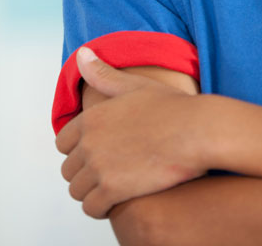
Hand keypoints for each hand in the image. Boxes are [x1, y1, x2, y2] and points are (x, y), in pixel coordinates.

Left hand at [54, 47, 207, 218]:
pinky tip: (115, 204)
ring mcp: (99, 167)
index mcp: (90, 118)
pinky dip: (99, 208)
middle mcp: (89, 142)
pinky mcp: (112, 189)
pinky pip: (91, 207)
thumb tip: (82, 54)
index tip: (97, 156)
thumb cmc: (173, 108)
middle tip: (106, 177)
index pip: (63, 144)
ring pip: (77, 191)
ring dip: (91, 193)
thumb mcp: (135, 86)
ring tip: (110, 192)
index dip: (79, 152)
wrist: (199, 132)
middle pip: (69, 170)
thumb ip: (103, 75)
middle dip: (84, 175)